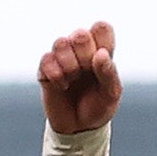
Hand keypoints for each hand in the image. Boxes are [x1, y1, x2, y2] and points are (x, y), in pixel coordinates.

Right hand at [36, 22, 122, 136]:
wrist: (78, 128)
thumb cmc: (98, 107)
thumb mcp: (111, 94)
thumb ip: (109, 73)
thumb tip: (100, 54)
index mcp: (101, 50)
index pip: (101, 28)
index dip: (101, 41)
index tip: (101, 60)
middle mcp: (80, 50)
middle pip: (80, 34)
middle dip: (84, 54)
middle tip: (86, 71)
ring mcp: (61, 58)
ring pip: (60, 42)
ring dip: (69, 64)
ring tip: (72, 79)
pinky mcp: (45, 69)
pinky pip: (46, 59)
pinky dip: (55, 74)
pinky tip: (61, 85)